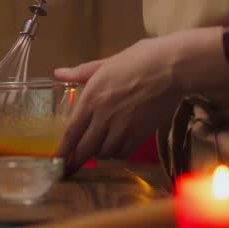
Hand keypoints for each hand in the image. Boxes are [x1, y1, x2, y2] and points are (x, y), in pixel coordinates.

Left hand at [54, 27, 228, 173]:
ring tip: (97, 149)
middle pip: (85, 148)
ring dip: (99, 154)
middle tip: (71, 167)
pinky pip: (124, 152)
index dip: (63, 151)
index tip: (56, 162)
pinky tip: (117, 147)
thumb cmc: (139, 59)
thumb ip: (81, 72)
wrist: (172, 68)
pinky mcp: (141, 134)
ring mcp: (123, 127)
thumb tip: (58, 72)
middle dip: (77, 160)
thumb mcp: (106, 63)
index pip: (71, 132)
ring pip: (105, 152)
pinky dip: (118, 153)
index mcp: (92, 98)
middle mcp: (104, 117)